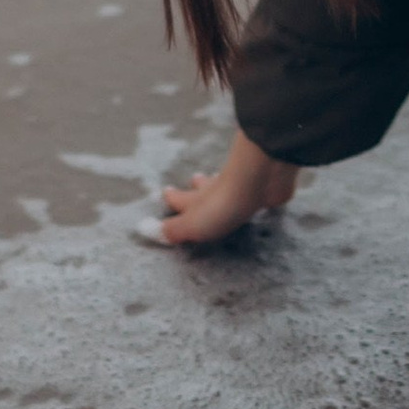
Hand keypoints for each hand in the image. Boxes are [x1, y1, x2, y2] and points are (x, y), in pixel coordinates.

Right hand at [158, 127, 298, 246]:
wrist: (258, 179)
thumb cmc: (221, 204)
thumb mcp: (192, 223)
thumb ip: (173, 230)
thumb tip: (143, 229)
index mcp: (198, 201)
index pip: (181, 200)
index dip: (172, 198)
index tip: (165, 191)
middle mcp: (217, 191)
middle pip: (204, 188)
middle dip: (197, 187)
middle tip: (194, 179)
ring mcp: (241, 188)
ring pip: (228, 186)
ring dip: (221, 185)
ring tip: (219, 180)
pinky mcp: (264, 191)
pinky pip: (258, 193)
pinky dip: (255, 193)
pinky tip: (261, 196)